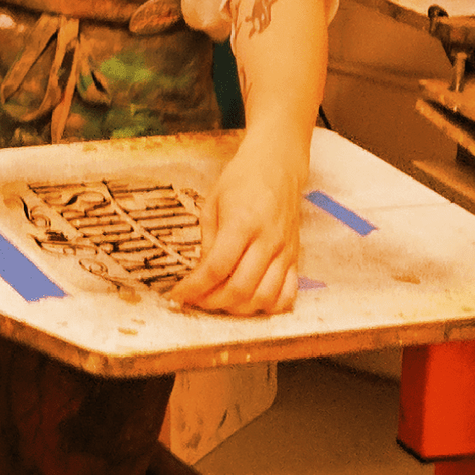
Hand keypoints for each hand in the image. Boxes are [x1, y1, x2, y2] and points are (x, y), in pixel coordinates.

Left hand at [168, 133, 304, 314]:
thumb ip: (208, 242)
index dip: (194, 288)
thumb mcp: (212, 204)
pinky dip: (268, 307)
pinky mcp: (296, 258)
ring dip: (238, 309)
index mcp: (242, 224)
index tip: (177, 295)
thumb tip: (201, 276)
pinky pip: (287, 294)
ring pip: (264, 297)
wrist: (278, 166)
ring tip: (219, 302)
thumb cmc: (241, 180)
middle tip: (195, 301)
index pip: (216, 268)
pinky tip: (250, 302)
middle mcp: (268, 241)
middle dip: (212, 302)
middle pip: (240, 289)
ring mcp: (286, 252)